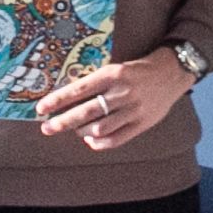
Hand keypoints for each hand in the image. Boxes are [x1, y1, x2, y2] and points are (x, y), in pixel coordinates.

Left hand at [37, 49, 190, 149]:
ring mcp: (133, 109)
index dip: (58, 100)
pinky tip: (90, 140)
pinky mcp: (142, 123)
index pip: (79, 89)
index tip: (41, 108)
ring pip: (99, 128)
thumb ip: (97, 84)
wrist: (172, 72)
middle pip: (86, 111)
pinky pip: (116, 139)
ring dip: (81, 132)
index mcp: (113, 74)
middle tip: (47, 128)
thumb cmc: (137, 70)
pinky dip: (99, 143)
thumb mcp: (116, 69)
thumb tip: (68, 100)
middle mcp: (122, 92)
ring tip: (75, 130)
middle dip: (63, 121)